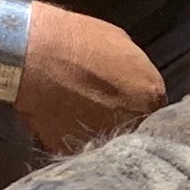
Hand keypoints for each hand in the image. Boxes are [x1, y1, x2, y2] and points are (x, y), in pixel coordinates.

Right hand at [14, 2, 166, 153]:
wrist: (34, 54)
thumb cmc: (77, 40)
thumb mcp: (120, 43)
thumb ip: (136, 70)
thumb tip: (135, 81)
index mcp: (151, 94)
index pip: (154, 109)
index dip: (136, 104)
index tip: (123, 100)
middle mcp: (134, 121)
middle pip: (134, 128)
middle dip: (121, 120)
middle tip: (98, 107)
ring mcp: (105, 138)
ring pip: (107, 142)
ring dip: (96, 131)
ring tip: (76, 112)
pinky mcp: (75, 149)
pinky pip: (77, 147)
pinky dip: (69, 137)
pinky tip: (58, 119)